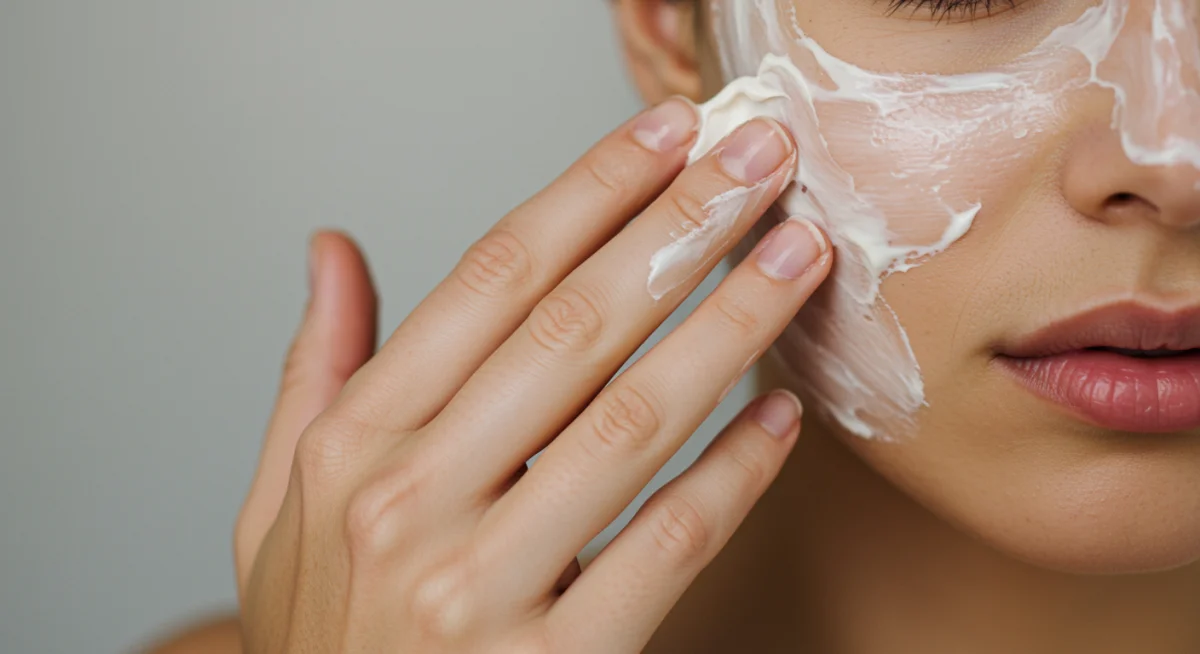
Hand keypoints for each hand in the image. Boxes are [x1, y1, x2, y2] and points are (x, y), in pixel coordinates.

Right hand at [234, 99, 830, 652]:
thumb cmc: (327, 637)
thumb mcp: (279, 508)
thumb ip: (314, 374)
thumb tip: (333, 251)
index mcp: (351, 444)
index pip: (486, 282)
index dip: (585, 194)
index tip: (663, 137)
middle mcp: (406, 502)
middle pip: (570, 327)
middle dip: (677, 228)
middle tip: (758, 162)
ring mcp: (475, 589)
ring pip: (632, 420)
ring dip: (728, 324)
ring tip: (795, 257)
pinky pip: (666, 546)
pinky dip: (734, 474)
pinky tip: (781, 418)